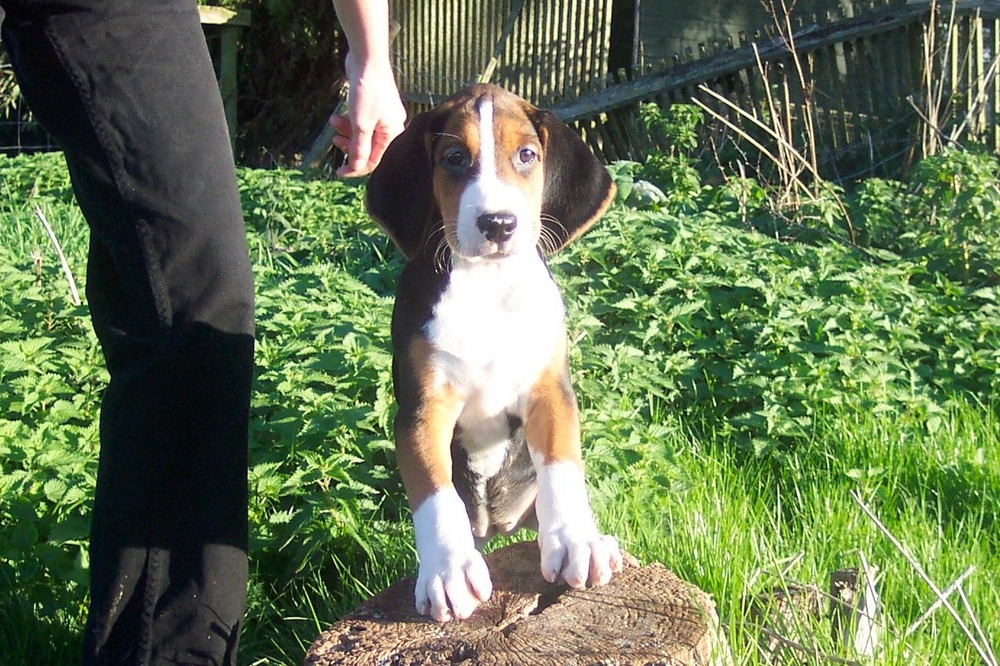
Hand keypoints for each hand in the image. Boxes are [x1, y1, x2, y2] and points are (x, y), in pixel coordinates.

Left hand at [330, 51, 405, 177]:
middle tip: (335, 142)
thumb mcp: (361, 124)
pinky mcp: (374, 105)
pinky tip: (337, 116)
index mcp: (392, 134)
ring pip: (363, 133)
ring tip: (333, 123)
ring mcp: (383, 115)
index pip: (373, 160)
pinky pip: (362, 121)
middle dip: (350, 147)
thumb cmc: (367, 91)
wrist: (368, 59)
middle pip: (369, 147)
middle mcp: (391, 126)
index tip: (337, 171)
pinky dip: (350, 121)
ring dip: (346, 131)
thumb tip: (356, 169)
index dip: (355, 168)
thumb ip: (359, 148)